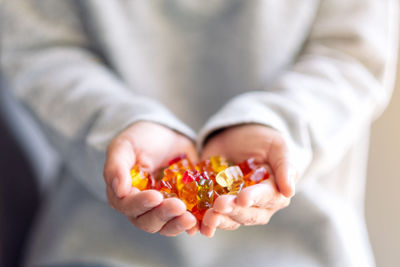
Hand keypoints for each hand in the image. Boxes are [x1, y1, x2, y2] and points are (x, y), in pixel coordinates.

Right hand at [103, 121, 197, 235]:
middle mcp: (141, 208)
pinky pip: (186, 220)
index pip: (129, 206)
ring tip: (191, 219)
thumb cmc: (139, 139)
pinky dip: (193, 224)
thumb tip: (119, 190)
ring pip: (167, 226)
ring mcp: (162, 209)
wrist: (165, 134)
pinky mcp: (181, 206)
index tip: (156, 197)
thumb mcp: (124, 146)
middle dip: (164, 215)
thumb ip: (117, 166)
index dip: (141, 204)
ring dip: (178, 224)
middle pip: (148, 221)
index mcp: (122, 195)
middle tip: (178, 206)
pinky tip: (201, 223)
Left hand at [200, 124, 297, 236]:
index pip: (267, 198)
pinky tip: (197, 224)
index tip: (243, 198)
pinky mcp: (216, 205)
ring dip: (219, 220)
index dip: (255, 198)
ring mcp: (236, 207)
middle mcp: (257, 205)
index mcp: (274, 192)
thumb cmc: (262, 140)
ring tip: (207, 216)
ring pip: (230, 220)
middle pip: (248, 214)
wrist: (236, 136)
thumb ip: (285, 166)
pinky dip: (204, 223)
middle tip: (219, 205)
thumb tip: (289, 191)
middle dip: (233, 211)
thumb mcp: (276, 145)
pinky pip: (212, 217)